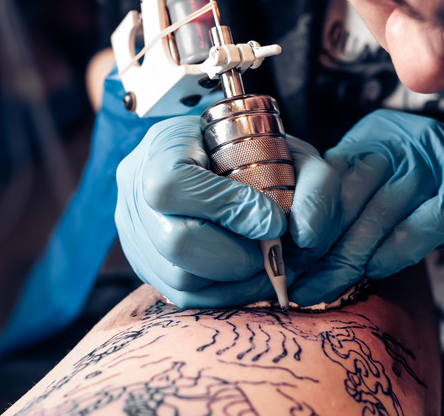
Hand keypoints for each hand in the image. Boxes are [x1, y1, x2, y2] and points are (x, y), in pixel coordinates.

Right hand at [115, 115, 341, 307]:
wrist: (214, 155)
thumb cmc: (252, 146)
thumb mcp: (288, 148)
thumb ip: (309, 184)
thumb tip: (292, 235)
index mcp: (158, 151)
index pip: (173, 187)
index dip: (227, 208)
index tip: (273, 219)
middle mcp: (134, 198)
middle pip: (176, 244)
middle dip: (238, 254)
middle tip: (273, 249)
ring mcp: (136, 238)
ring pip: (181, 280)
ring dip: (237, 278)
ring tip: (267, 262)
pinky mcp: (148, 268)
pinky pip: (185, 296)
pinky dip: (227, 291)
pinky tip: (253, 275)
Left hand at [289, 110, 443, 304]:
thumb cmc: (426, 188)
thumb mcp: (384, 174)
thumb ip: (344, 196)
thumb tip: (291, 244)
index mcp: (373, 134)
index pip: (329, 168)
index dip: (306, 209)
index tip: (288, 245)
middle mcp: (403, 142)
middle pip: (350, 196)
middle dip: (320, 246)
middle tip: (297, 279)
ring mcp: (435, 167)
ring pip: (378, 218)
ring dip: (347, 261)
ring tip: (322, 287)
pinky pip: (417, 232)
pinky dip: (390, 256)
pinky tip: (371, 273)